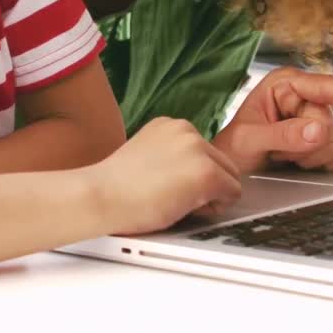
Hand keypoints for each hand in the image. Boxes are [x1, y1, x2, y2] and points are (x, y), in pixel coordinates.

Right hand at [87, 117, 242, 235]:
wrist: (100, 196)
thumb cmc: (114, 187)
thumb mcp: (146, 156)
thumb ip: (171, 157)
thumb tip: (190, 176)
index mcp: (170, 125)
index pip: (203, 152)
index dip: (192, 175)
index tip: (171, 186)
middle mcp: (187, 130)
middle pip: (221, 162)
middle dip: (207, 184)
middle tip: (175, 198)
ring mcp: (198, 149)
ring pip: (230, 177)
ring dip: (212, 194)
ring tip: (177, 202)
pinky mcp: (206, 172)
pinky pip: (232, 194)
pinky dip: (216, 207)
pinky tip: (185, 207)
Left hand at [213, 67, 332, 174]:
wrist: (234, 167)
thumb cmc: (235, 147)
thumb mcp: (249, 139)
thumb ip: (282, 134)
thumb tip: (317, 131)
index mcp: (286, 84)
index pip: (325, 87)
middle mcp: (308, 97)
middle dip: (306, 145)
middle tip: (278, 150)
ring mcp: (322, 117)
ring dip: (314, 156)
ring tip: (287, 155)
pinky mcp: (332, 138)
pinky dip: (328, 163)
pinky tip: (303, 161)